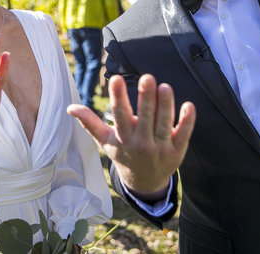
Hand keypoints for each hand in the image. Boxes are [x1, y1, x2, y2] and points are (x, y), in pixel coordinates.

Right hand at [68, 74, 194, 199]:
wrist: (144, 182)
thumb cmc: (123, 154)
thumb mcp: (105, 141)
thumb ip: (89, 122)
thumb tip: (70, 107)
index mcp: (123, 138)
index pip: (119, 115)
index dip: (118, 97)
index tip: (115, 79)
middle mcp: (141, 143)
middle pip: (145, 118)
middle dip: (146, 98)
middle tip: (147, 77)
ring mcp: (160, 147)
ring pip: (164, 124)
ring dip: (166, 106)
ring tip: (165, 87)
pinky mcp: (177, 150)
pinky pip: (183, 134)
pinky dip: (187, 121)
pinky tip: (188, 105)